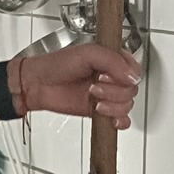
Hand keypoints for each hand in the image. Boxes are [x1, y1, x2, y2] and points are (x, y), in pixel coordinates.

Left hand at [13, 43, 141, 128]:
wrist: (38, 85)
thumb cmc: (57, 65)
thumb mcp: (87, 53)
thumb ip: (112, 61)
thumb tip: (132, 76)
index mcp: (112, 60)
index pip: (135, 70)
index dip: (125, 76)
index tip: (106, 75)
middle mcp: (112, 77)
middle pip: (132, 90)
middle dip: (114, 91)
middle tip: (94, 86)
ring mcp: (107, 95)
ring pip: (127, 105)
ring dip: (112, 105)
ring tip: (93, 98)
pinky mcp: (101, 111)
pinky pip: (122, 120)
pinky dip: (120, 121)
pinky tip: (111, 119)